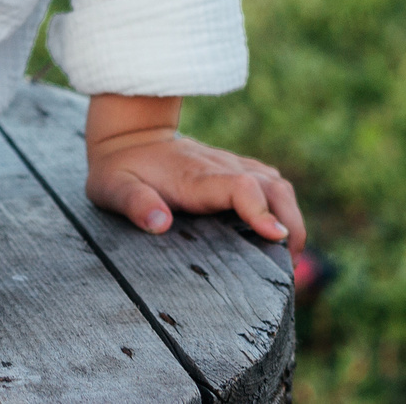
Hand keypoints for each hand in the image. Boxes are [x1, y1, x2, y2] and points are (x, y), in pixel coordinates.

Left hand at [86, 124, 304, 255]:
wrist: (128, 136)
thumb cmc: (120, 170)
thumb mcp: (113, 189)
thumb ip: (135, 204)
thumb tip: (159, 223)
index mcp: (195, 177)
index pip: (240, 186)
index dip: (261, 210)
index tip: (275, 237)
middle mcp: (220, 167)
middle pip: (273, 187)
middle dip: (291, 224)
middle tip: (290, 268)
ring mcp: (231, 166)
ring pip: (278, 184)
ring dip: (292, 218)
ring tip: (290, 261)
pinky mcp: (235, 169)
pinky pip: (272, 183)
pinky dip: (285, 208)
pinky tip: (280, 238)